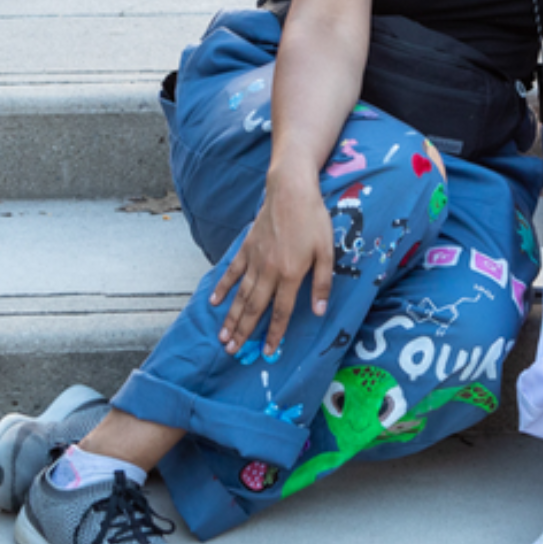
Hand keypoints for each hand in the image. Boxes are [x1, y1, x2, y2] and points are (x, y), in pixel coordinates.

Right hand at [212, 173, 334, 358]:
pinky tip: (214, 302)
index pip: (281, 312)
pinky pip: (232, 272)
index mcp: (291, 275)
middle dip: (244, 332)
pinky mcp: (246, 248)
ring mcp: (254, 260)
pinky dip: (223, 287)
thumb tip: (319, 311)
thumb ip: (323, 283)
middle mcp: (269, 271)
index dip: (274, 334)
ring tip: (223, 337)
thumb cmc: (313, 221)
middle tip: (232, 352)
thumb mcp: (327, 252)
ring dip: (231, 318)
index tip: (267, 351)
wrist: (291, 192)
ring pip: (240, 295)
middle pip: (254, 308)